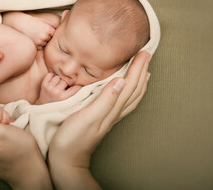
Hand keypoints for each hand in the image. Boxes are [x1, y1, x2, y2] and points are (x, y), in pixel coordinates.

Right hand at [22, 14, 57, 48]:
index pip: (54, 33)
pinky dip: (38, 44)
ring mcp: (40, 41)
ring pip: (45, 43)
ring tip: (36, 34)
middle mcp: (45, 36)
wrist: (22, 24)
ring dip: (43, 40)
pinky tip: (34, 38)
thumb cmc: (34, 21)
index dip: (50, 31)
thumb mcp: (44, 20)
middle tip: (40, 31)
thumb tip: (59, 28)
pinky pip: (40, 47)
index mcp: (48, 29)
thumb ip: (53, 24)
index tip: (45, 29)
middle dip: (47, 36)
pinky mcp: (35, 45)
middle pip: (50, 39)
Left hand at [35, 73, 81, 103]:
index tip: (79, 86)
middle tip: (63, 88)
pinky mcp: (43, 84)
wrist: (44, 106)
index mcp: (63, 97)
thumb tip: (82, 85)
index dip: (78, 86)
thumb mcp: (67, 102)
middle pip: (65, 80)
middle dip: (65, 83)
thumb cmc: (58, 104)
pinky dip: (51, 77)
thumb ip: (73, 94)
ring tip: (57, 85)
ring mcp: (49, 88)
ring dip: (58, 80)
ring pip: (58, 76)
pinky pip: (50, 74)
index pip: (75, 88)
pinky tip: (52, 82)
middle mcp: (56, 92)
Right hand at [48, 51, 150, 189]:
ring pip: (131, 97)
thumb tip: (120, 81)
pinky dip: (128, 92)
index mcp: (111, 109)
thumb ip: (104, 100)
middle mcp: (114, 113)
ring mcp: (109, 117)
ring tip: (143, 70)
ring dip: (139, 82)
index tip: (142, 52)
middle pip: (134, 90)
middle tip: (146, 55)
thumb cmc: (73, 139)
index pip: (130, 85)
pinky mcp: (102, 119)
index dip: (137, 68)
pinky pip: (122, 102)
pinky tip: (123, 89)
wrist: (66, 159)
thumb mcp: (87, 117)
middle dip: (142, 71)